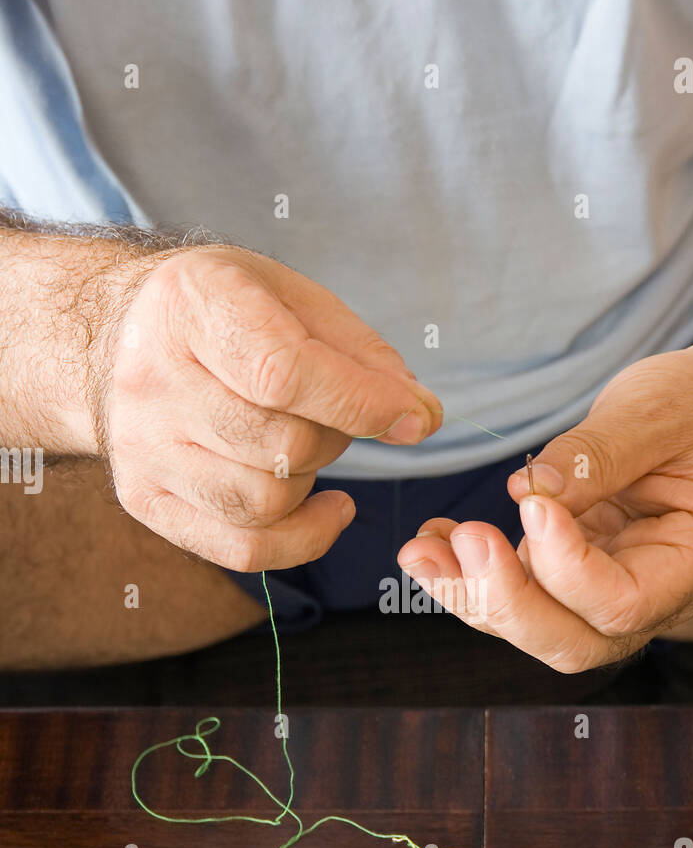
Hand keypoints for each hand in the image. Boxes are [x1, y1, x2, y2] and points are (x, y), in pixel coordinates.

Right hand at [97, 246, 440, 569]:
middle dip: (335, 438)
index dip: (361, 404)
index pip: (283, 373)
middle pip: (282, 446)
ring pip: (264, 503)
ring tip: (304, 446)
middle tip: (332, 413)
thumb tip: (419, 416)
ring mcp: (142, 449)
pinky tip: (322, 506)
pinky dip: (302, 539)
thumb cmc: (223, 313)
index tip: (414, 417)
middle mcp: (152, 382)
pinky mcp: (144, 500)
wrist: (117, 335)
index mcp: (192, 307)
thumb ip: (361, 353)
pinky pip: (242, 551)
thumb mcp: (291, 296)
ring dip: (310, 482)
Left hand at [398, 324, 692, 670]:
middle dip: (508, 602)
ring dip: (472, 594)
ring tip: (420, 551)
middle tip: (466, 540)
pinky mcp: (575, 574)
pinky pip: (521, 593)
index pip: (623, 602)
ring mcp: (612, 591)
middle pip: (574, 642)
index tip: (531, 505)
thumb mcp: (662, 411)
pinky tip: (433, 541)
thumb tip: (528, 492)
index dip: (567, 567)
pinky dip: (471, 575)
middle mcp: (657, 596)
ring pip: (537, 627)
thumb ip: (601, 453)